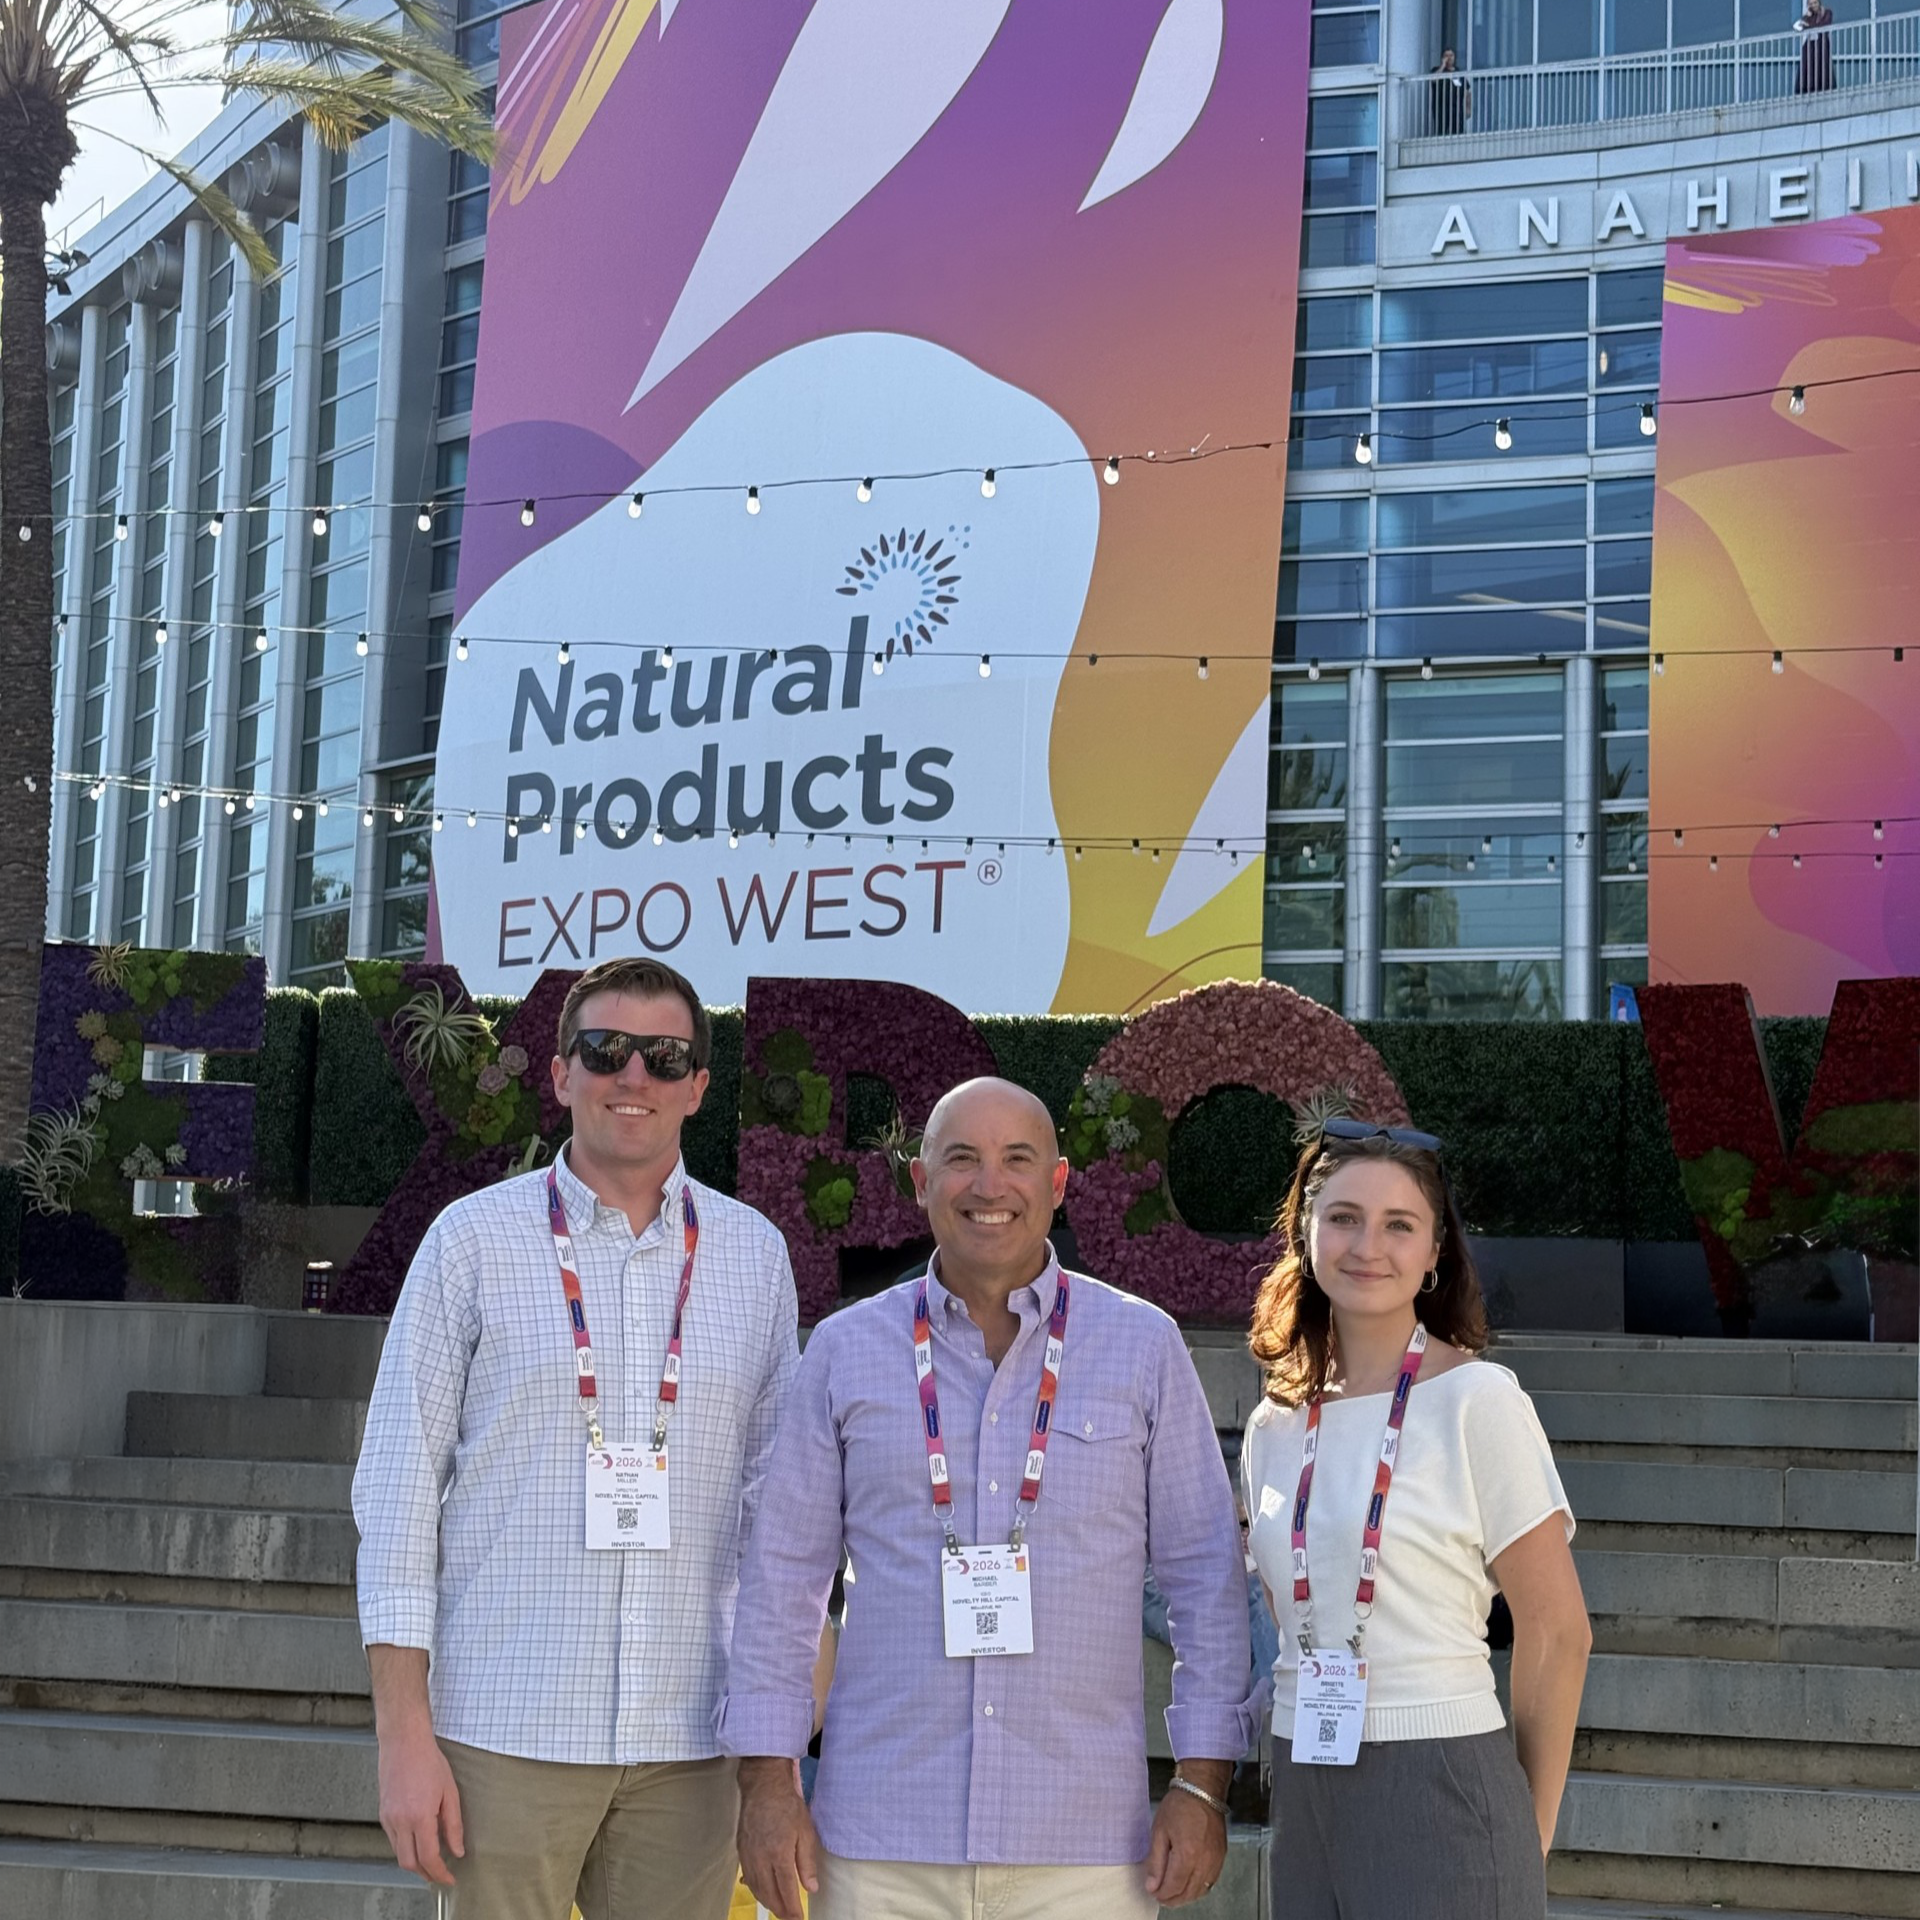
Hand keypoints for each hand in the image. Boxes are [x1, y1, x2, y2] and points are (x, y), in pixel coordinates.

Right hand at [377, 1726, 463, 1886]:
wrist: (403, 1742)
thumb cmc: (429, 1761)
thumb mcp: (450, 1791)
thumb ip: (453, 1824)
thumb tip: (457, 1851)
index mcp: (419, 1816)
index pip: (428, 1858)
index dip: (439, 1873)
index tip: (449, 1878)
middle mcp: (400, 1821)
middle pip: (409, 1863)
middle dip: (425, 1874)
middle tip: (441, 1875)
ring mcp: (388, 1818)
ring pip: (398, 1854)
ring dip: (414, 1862)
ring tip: (432, 1861)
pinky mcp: (383, 1813)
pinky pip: (392, 1840)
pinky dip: (405, 1847)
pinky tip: (418, 1841)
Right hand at [737, 1757, 820, 1919]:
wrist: (763, 1786)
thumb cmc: (787, 1805)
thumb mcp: (805, 1831)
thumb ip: (807, 1862)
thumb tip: (811, 1887)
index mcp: (779, 1853)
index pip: (786, 1890)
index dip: (792, 1908)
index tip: (799, 1918)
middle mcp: (761, 1858)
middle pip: (768, 1893)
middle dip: (779, 1909)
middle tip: (789, 1917)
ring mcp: (748, 1854)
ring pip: (756, 1887)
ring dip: (767, 1901)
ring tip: (778, 1908)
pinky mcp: (741, 1850)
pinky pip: (747, 1876)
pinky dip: (755, 1888)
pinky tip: (762, 1891)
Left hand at [1143, 1784, 1226, 1907]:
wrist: (1202, 1790)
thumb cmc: (1180, 1805)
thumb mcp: (1159, 1831)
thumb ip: (1156, 1862)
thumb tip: (1152, 1885)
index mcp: (1187, 1853)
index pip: (1174, 1887)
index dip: (1162, 1894)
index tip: (1153, 1892)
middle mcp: (1204, 1860)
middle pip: (1188, 1893)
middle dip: (1172, 1899)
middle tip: (1161, 1896)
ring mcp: (1215, 1860)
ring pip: (1201, 1891)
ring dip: (1186, 1896)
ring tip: (1173, 1893)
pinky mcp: (1221, 1856)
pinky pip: (1211, 1882)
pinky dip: (1199, 1888)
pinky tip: (1189, 1884)